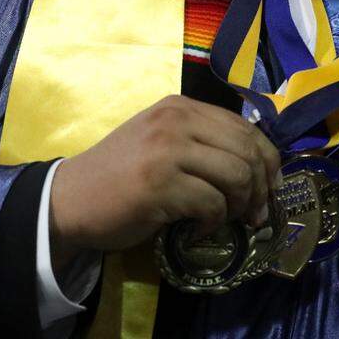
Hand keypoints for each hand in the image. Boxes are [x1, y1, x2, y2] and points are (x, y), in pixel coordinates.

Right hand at [48, 95, 281, 271]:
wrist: (69, 199)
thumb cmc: (120, 174)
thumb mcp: (163, 142)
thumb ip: (202, 141)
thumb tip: (257, 166)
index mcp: (181, 107)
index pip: (245, 128)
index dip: (268, 160)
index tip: (269, 187)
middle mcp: (177, 121)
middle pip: (247, 150)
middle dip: (260, 186)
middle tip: (253, 213)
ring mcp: (168, 150)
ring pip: (236, 175)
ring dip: (240, 205)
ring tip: (227, 220)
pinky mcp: (160, 184)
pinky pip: (211, 204)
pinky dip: (213, 223)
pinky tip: (198, 231)